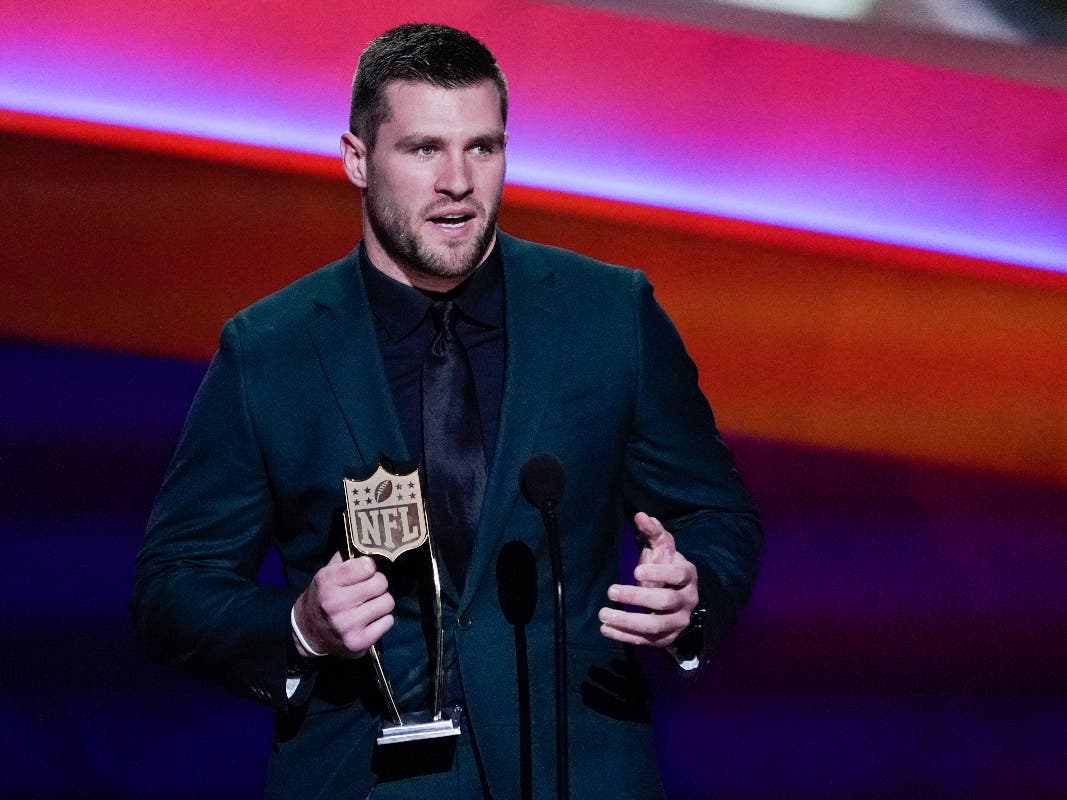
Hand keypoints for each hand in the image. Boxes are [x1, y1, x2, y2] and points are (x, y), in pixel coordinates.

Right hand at [292, 552, 394, 657]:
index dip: (369, 568)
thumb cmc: (323, 597)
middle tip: (369, 590)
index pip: (368, 565)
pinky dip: (383, 620)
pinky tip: (370, 620)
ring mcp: (347, 625)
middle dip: (378, 585)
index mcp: (328, 581)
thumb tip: (371, 542)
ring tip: (369, 605)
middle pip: (381, 583)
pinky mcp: (358, 642)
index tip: (364, 573)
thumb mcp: (327, 573)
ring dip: (381, 603)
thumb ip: (346, 558)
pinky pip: (388, 622)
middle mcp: (336, 603)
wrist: (307, 632)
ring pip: (387, 602)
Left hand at [598, 512, 698, 647]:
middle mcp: (688, 600)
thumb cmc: (667, 567)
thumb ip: (653, 531)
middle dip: (638, 597)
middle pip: (666, 601)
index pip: (678, 574)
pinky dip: (625, 636)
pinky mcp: (667, 638)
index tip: (635, 571)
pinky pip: (647, 641)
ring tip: (603, 614)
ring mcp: (679, 622)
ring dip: (628, 621)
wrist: (682, 595)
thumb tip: (640, 515)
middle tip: (611, 590)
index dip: (659, 573)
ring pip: (656, 626)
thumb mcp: (663, 547)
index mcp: (688, 575)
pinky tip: (605, 629)